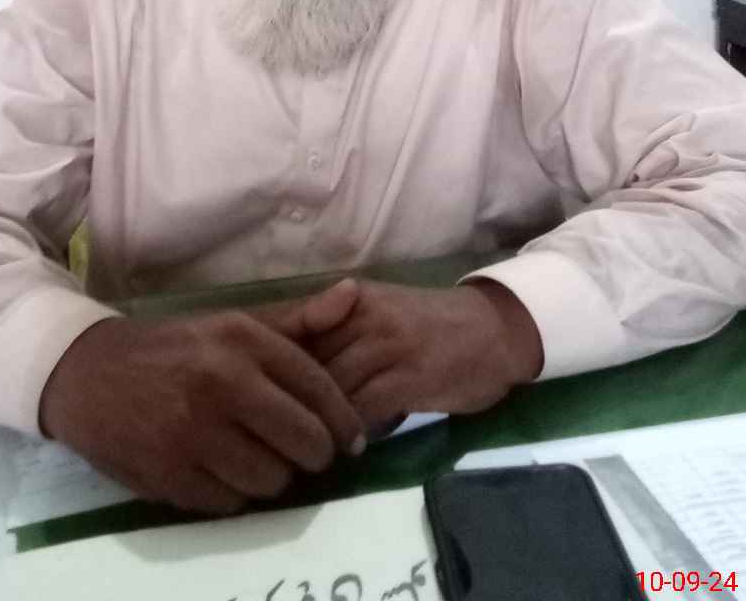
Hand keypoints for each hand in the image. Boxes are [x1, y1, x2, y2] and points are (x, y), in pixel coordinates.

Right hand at [38, 300, 365, 514]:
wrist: (88, 375)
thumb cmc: (174, 348)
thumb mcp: (232, 324)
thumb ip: (297, 320)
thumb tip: (353, 294)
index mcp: (241, 340)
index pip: (316, 388)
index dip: (344, 419)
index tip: (353, 438)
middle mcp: (222, 383)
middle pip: (304, 441)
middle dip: (315, 452)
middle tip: (307, 450)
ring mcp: (194, 433)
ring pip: (272, 479)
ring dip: (275, 474)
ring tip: (262, 456)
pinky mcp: (170, 476)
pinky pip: (232, 502)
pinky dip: (236, 491)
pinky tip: (225, 468)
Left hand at [269, 279, 542, 431]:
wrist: (493, 330)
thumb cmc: (429, 327)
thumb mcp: (377, 314)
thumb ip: (334, 332)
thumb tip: (281, 369)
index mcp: (351, 298)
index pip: (293, 329)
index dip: (268, 366)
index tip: (252, 396)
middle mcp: (364, 313)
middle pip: (305, 360)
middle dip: (286, 398)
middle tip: (270, 433)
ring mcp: (387, 343)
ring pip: (330, 386)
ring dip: (314, 421)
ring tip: (302, 447)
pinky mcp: (409, 374)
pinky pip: (362, 407)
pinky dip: (348, 431)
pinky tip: (345, 448)